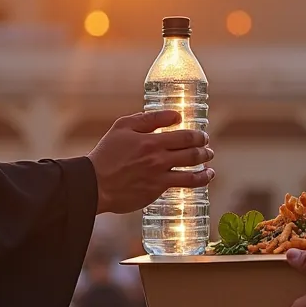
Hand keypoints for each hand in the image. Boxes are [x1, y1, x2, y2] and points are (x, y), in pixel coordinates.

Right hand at [88, 110, 213, 214]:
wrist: (94, 184)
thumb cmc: (106, 154)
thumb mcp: (123, 127)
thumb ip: (149, 118)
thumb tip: (174, 115)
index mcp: (151, 141)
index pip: (184, 136)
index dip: (198, 135)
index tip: (202, 135)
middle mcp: (159, 159)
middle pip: (192, 153)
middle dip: (204, 149)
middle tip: (208, 147)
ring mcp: (159, 177)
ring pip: (192, 173)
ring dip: (206, 168)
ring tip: (210, 166)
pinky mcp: (156, 191)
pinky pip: (183, 186)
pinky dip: (197, 182)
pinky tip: (202, 179)